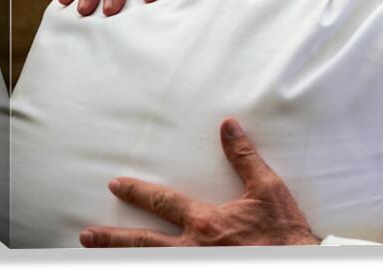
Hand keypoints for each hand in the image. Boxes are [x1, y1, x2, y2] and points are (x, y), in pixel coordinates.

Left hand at [79, 118, 319, 246]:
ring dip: (123, 258)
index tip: (116, 186)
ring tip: (98, 256)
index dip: (137, 192)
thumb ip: (244, 157)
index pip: (162, 202)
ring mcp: (196, 266)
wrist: (296, 261)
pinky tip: (134, 266)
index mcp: (205, 222)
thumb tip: (228, 127)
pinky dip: (147, 268)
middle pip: (143, 242)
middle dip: (113, 237)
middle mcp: (192, 249)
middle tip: (87, 234)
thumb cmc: (282, 229)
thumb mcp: (267, 188)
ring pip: (150, 264)